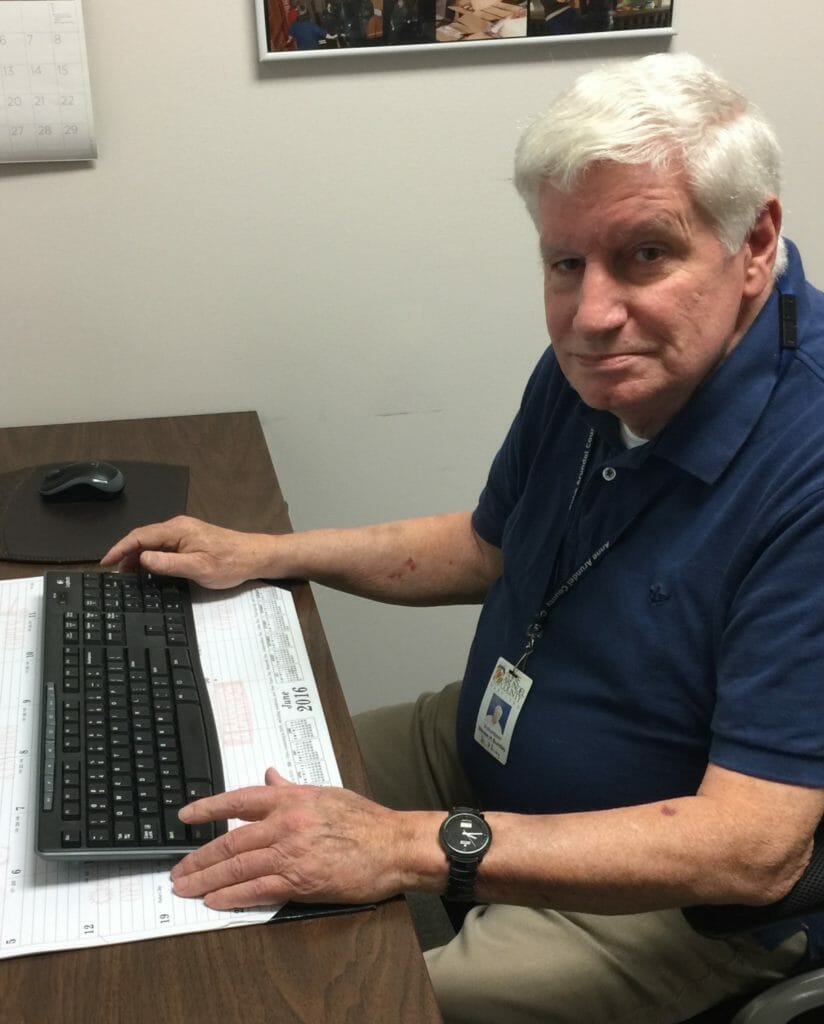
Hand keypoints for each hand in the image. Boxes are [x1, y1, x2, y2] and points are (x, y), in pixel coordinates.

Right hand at [100, 515, 268, 588]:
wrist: (254, 556)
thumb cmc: (229, 563)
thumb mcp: (198, 568)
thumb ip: (168, 563)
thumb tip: (141, 559)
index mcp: (177, 530)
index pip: (140, 536)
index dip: (120, 549)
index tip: (105, 562)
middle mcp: (178, 527)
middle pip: (143, 538)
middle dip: (126, 554)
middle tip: (114, 575)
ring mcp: (184, 533)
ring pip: (152, 543)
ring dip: (138, 557)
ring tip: (127, 576)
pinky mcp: (189, 540)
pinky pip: (163, 546)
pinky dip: (151, 557)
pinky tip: (147, 570)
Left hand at [170, 768, 428, 909]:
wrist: (393, 846)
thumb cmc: (365, 821)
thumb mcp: (326, 794)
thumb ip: (291, 788)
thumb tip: (269, 776)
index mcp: (291, 799)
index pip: (239, 800)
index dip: (208, 808)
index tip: (186, 816)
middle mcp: (286, 823)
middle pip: (231, 841)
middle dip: (199, 856)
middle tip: (177, 869)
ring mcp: (291, 853)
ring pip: (238, 867)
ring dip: (206, 879)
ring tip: (185, 887)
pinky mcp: (301, 881)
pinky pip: (258, 890)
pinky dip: (232, 896)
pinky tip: (214, 901)